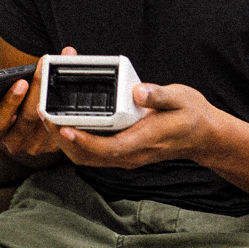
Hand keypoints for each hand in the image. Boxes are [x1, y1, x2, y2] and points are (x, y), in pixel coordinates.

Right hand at [0, 47, 77, 168]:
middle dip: (38, 89)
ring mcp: (35, 146)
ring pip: (48, 119)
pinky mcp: (54, 145)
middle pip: (29, 116)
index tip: (21, 82)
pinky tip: (72, 83)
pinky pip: (62, 124)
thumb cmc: (8, 108)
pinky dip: (67, 102)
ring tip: (61, 67)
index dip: (11, 101)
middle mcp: (15, 142)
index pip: (1, 118)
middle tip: (45, 66)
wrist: (22, 128)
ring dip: (56, 92)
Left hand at [40, 82, 221, 169]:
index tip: (64, 126)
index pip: (107, 148)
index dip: (83, 140)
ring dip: (65, 140)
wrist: (202, 135)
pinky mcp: (122, 151)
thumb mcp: (181, 98)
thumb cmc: (191, 115)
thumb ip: (160, 95)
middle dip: (63, 138)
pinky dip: (75, 139)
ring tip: (49, 117)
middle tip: (45, 114)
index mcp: (142, 142)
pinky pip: (92, 151)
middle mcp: (130, 154)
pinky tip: (66, 121)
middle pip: (88, 156)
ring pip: (86, 156)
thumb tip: (138, 91)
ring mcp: (125, 156)